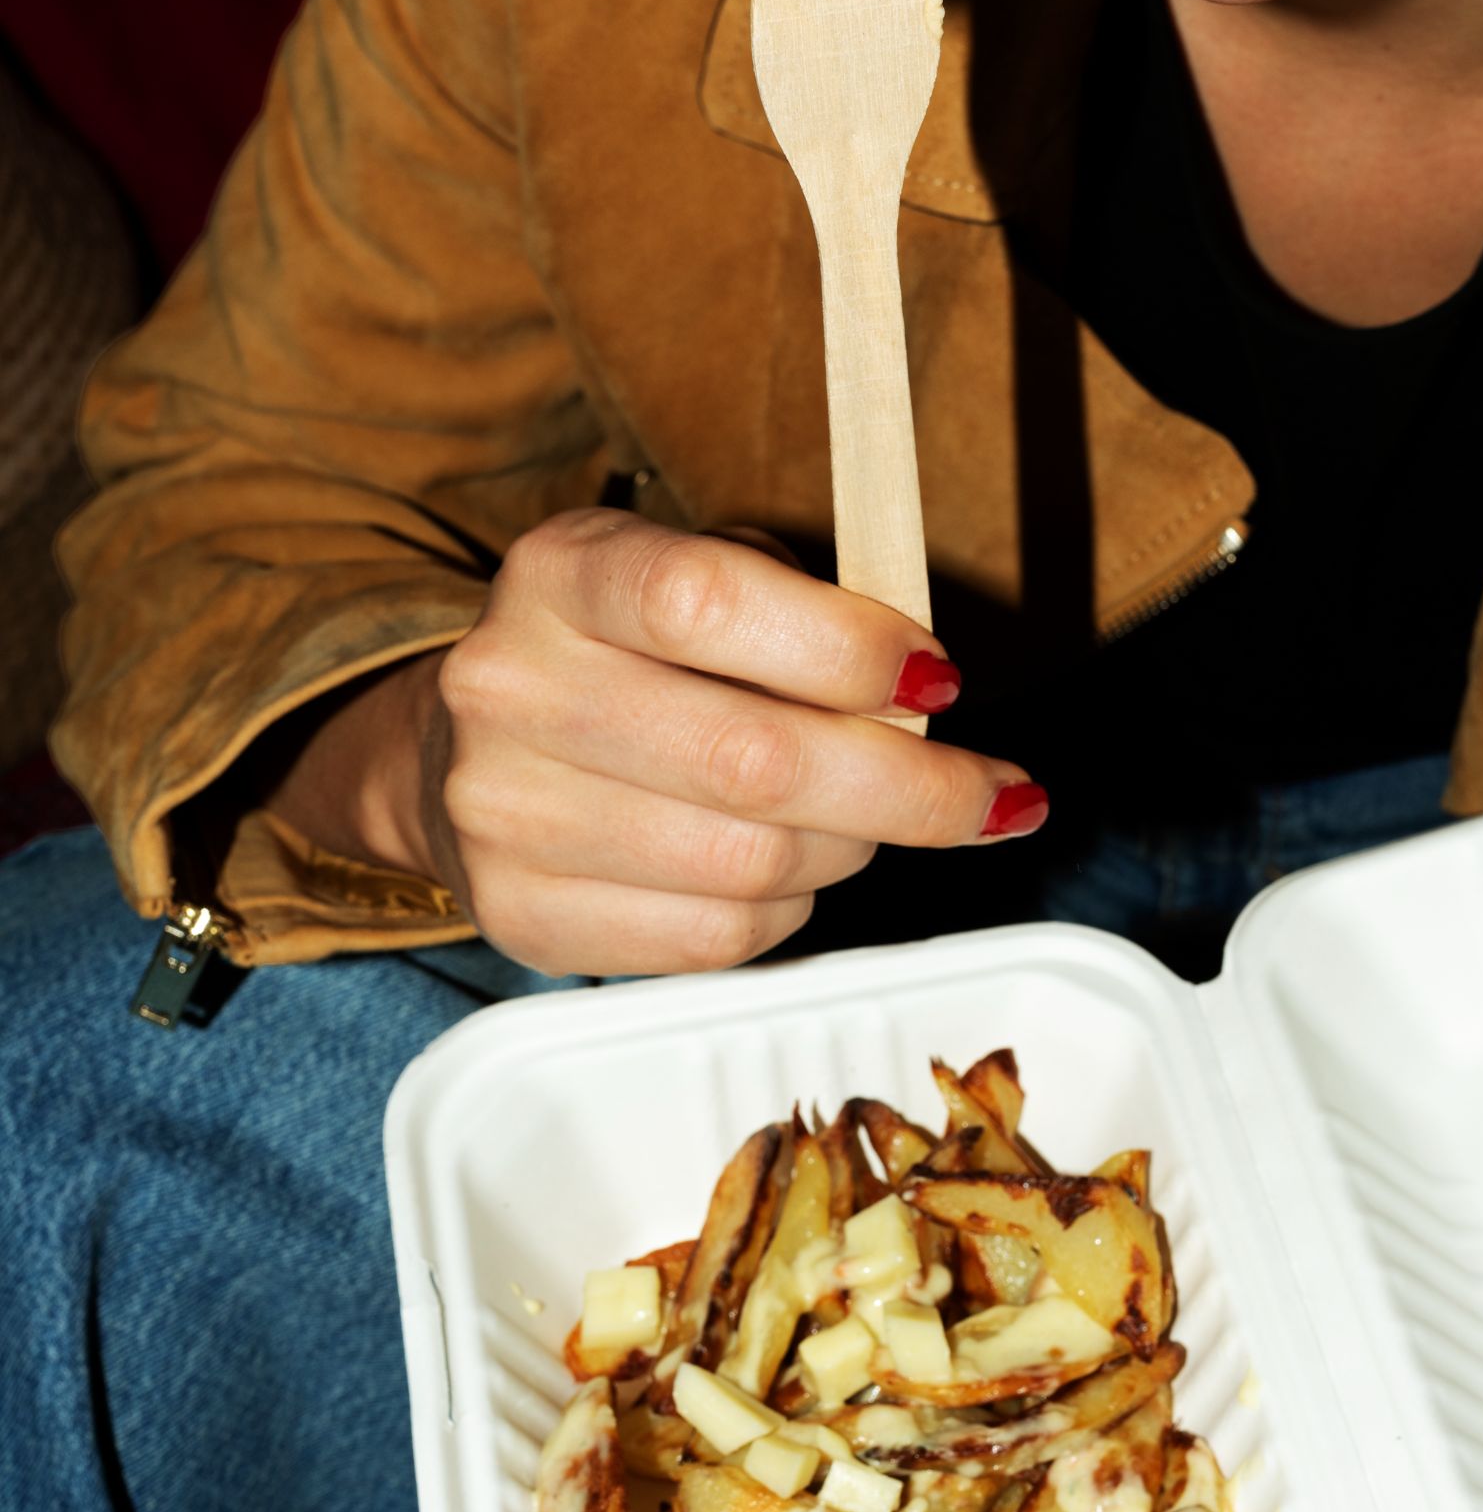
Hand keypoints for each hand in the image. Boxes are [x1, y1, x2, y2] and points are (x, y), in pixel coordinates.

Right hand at [269, 511, 1046, 976]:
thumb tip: (928, 708)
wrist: (463, 751)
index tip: (939, 682)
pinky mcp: (523, 917)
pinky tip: (796, 875)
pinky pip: (716, 939)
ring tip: (877, 822)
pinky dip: (789, 912)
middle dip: (912, 789)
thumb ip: (809, 617)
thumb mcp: (701, 579)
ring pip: (750, 865)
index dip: (849, 648)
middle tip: (990, 794)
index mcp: (562, 572)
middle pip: (753, 762)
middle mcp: (510, 689)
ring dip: (854, 851)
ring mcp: (502, 816)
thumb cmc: (632, 655)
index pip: (706, 602)